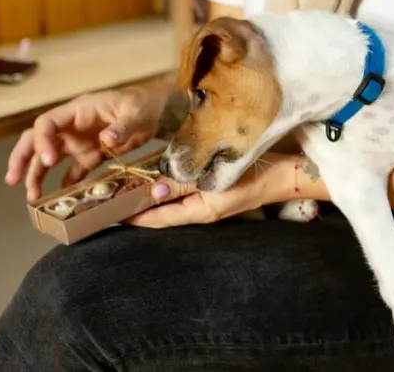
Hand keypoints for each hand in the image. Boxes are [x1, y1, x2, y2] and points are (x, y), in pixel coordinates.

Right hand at [6, 85, 168, 200]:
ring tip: (32, 198)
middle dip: (23, 158)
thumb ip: (122, 126)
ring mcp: (80, 142)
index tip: (49, 161)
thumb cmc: (145, 104)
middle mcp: (72, 127)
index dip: (42, 141)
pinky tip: (60, 201)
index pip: (48, 124)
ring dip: (38, 176)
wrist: (160, 111)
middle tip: (13, 180)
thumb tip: (105, 139)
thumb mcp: (136, 112)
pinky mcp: (91, 156)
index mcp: (78, 111)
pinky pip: (72, 172)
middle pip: (37, 140)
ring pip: (49, 159)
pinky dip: (64, 186)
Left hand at [126, 153, 291, 227]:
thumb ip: (184, 184)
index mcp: (199, 212)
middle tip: (111, 197)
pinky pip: (182, 193)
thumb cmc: (254, 177)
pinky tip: (157, 175)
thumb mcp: (216, 181)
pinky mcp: (211, 190)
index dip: (133, 217)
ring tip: (126, 186)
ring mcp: (206, 201)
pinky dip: (167, 186)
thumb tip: (153, 191)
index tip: (109, 214)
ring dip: (150, 195)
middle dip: (137, 206)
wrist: (284, 174)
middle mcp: (199, 210)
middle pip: (161, 212)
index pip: (158, 219)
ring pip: (171, 202)